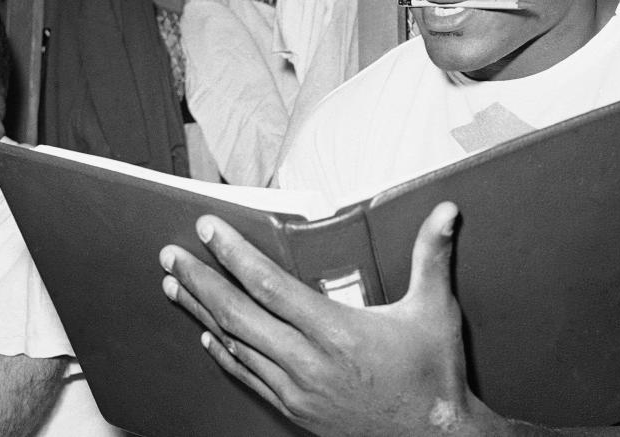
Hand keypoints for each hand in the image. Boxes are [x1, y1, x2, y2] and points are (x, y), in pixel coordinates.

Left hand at [159, 202, 493, 436]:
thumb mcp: (435, 310)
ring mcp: (297, 390)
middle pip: (238, 314)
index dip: (234, 255)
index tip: (208, 230)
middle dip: (200, 280)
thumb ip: (433, 255)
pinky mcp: (295, 409)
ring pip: (236, 344)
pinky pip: (247, 377)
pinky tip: (205, 337)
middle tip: (171, 255)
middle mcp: (309, 362)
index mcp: (337, 331)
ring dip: (201, 312)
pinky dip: (222, 353)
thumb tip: (448, 211)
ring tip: (174, 286)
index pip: (270, 285)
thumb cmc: (433, 375)